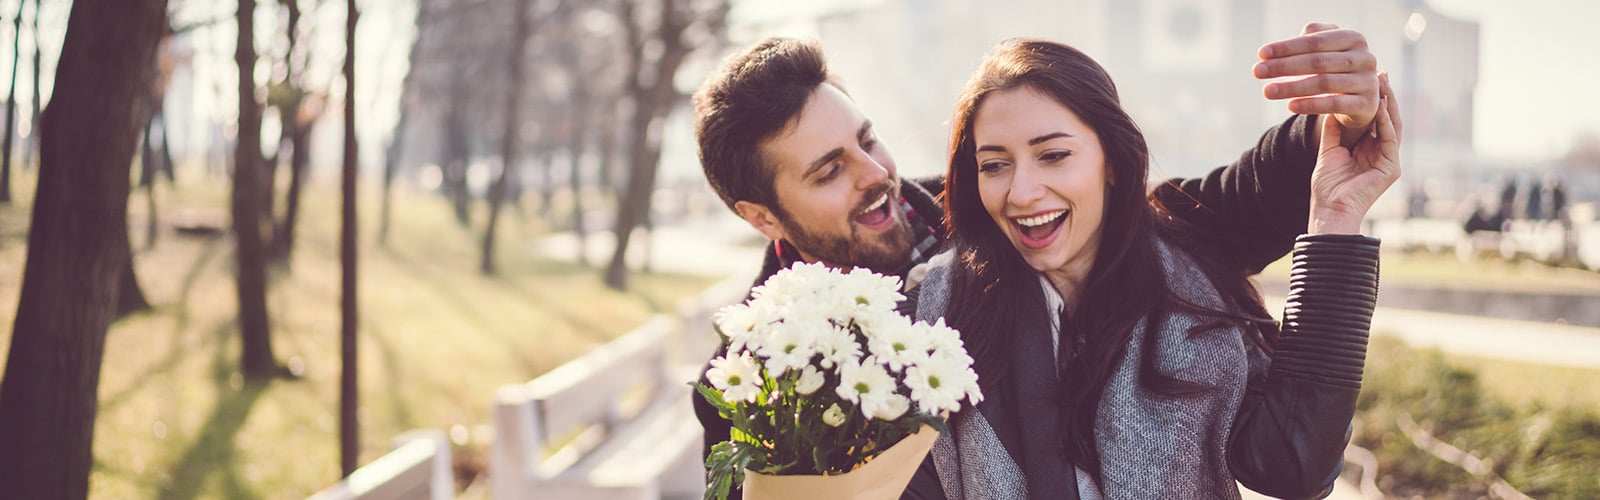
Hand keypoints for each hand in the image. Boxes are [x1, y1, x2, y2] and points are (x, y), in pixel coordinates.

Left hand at [1255, 23, 1379, 146]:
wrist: (1359, 102)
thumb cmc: (1335, 71)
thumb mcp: (1324, 52)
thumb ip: (1308, 41)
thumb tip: (1280, 47)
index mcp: (1354, 39)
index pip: (1315, 41)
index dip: (1287, 47)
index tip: (1261, 54)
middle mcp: (1366, 58)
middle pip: (1317, 61)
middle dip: (1283, 66)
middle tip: (1257, 71)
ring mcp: (1369, 81)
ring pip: (1324, 83)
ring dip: (1291, 87)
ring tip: (1267, 91)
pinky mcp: (1367, 105)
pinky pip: (1335, 104)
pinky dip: (1310, 105)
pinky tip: (1289, 106)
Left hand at [1308, 72, 1401, 233]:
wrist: (1328, 209)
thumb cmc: (1327, 186)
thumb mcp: (1329, 150)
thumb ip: (1333, 129)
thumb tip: (1332, 105)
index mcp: (1369, 149)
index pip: (1375, 118)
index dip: (1373, 98)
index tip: (1368, 77)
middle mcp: (1382, 152)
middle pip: (1388, 118)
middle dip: (1385, 95)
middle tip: (1381, 73)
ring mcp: (1389, 160)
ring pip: (1393, 125)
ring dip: (1389, 103)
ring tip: (1383, 82)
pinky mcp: (1391, 168)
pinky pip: (1390, 139)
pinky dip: (1384, 122)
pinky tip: (1380, 106)